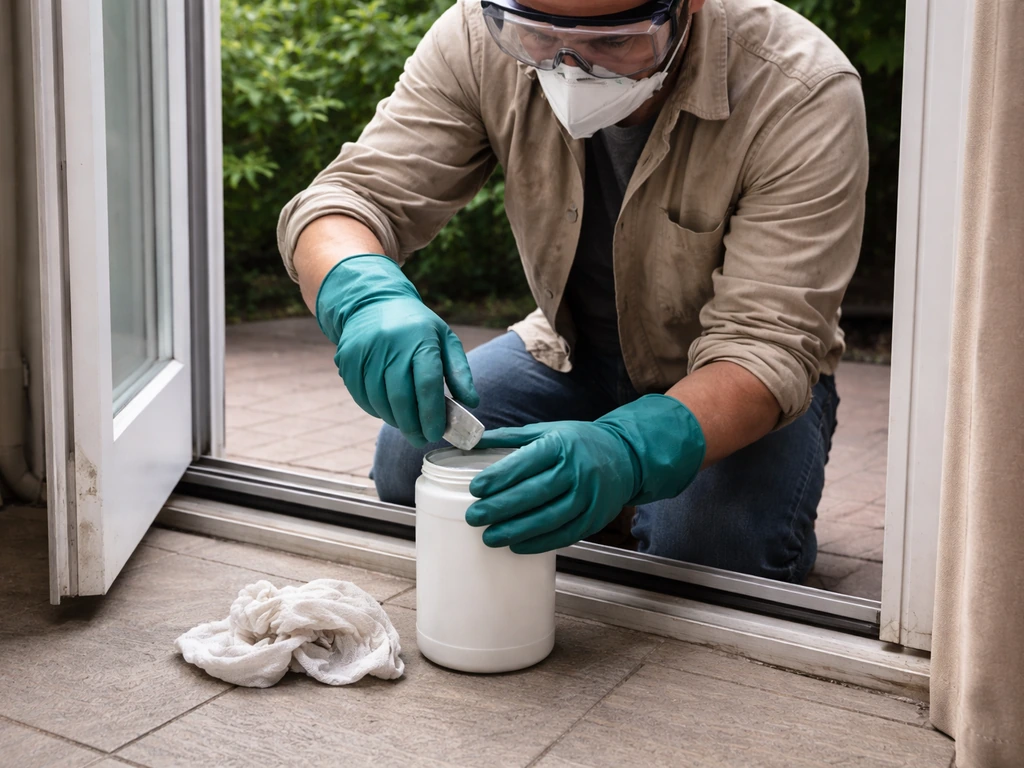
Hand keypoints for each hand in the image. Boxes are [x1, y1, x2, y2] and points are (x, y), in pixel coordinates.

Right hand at [316, 254, 478, 445]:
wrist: (373, 301)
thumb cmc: (417, 326)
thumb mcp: (445, 339)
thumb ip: (460, 371)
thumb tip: (471, 403)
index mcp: (420, 339)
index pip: (427, 384)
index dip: (432, 414)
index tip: (435, 433)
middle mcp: (391, 344)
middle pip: (401, 398)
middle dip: (412, 425)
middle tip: (420, 439)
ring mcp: (366, 351)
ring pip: (379, 400)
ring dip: (394, 420)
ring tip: (406, 426)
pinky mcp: (347, 358)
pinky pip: (361, 396)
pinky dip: (375, 409)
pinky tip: (387, 411)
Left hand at [466, 395, 705, 553]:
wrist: (626, 457)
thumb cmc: (580, 442)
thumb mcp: (549, 430)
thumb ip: (511, 438)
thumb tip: (473, 442)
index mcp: (561, 445)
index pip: (525, 462)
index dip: (499, 478)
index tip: (475, 489)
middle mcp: (577, 470)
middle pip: (534, 493)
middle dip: (500, 508)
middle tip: (475, 517)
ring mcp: (589, 497)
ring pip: (548, 518)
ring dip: (516, 530)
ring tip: (490, 537)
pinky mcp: (595, 518)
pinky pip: (564, 534)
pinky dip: (539, 543)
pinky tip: (517, 545)